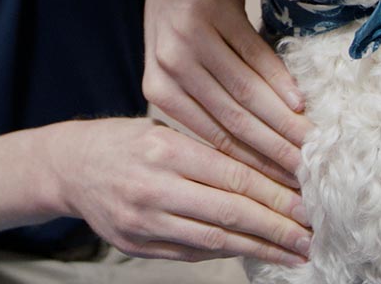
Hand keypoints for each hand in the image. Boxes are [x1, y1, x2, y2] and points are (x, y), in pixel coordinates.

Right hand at [54, 117, 309, 264]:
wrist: (69, 168)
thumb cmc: (122, 141)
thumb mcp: (162, 127)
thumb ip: (208, 149)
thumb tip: (270, 170)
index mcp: (163, 149)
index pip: (232, 175)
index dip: (274, 193)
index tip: (307, 203)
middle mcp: (152, 188)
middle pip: (228, 213)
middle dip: (276, 227)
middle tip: (310, 235)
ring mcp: (143, 222)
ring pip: (214, 239)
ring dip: (260, 248)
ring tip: (293, 252)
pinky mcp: (137, 245)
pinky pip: (192, 252)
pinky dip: (227, 251)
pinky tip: (253, 250)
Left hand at [143, 0, 310, 187]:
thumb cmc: (189, 33)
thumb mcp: (183, 73)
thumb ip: (205, 111)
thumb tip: (248, 172)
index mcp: (159, 88)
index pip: (211, 136)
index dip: (249, 165)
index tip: (281, 187)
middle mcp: (170, 62)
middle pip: (230, 117)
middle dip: (271, 150)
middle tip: (305, 174)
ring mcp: (191, 33)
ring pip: (243, 89)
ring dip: (281, 120)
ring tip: (310, 143)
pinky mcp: (215, 8)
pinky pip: (253, 53)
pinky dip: (278, 81)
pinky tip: (300, 102)